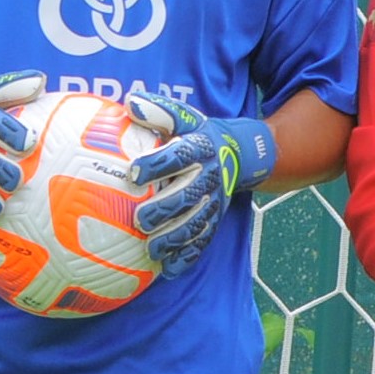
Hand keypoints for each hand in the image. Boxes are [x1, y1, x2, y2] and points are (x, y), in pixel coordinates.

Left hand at [131, 94, 278, 277]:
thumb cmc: (200, 135)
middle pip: (189, 195)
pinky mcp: (215, 219)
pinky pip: (203, 241)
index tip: (134, 173)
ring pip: (197, 223)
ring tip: (152, 250)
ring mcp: (214, 201)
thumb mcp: (186, 117)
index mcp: (201, 148)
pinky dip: (187, 257)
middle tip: (140, 221)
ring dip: (175, 238)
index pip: (180, 155)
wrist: (242, 155)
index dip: (158, 164)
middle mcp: (210, 176)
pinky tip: (169, 270)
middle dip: (166, 209)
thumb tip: (131, 103)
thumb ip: (160, 110)